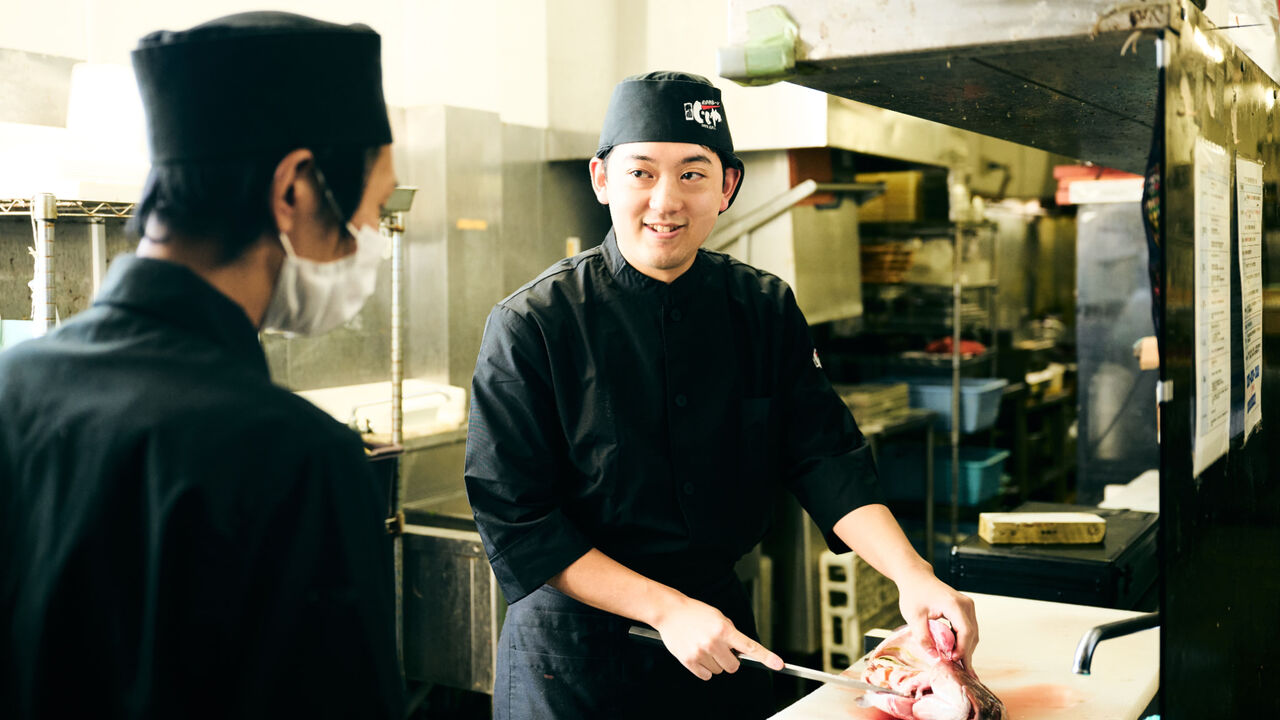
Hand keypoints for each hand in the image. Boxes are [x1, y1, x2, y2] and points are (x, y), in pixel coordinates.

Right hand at [651, 596, 784, 680]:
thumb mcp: (718, 616)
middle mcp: (714, 642)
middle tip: (720, 648)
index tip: (779, 664)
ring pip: (719, 671)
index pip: (750, 647)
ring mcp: (701, 652)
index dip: (766, 657)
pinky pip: (706, 675)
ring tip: (703, 646)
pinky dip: (704, 669)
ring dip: (715, 662)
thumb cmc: (695, 612)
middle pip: (734, 666)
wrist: (670, 612)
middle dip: (730, 660)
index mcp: (724, 629)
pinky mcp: (689, 661)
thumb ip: (731, 632)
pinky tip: (697, 654)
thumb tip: (740, 650)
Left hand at [896, 566, 978, 667]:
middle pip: (972, 634)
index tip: (953, 662)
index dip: (961, 649)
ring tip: (957, 664)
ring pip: (972, 633)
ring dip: (965, 648)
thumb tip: (934, 658)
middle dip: (965, 653)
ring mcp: (967, 606)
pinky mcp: (965, 609)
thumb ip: (924, 638)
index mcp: (954, 604)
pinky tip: (956, 652)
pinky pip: (968, 628)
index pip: (965, 632)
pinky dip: (963, 641)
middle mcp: (965, 604)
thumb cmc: (914, 594)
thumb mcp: (914, 617)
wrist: (916, 577)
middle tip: (957, 670)